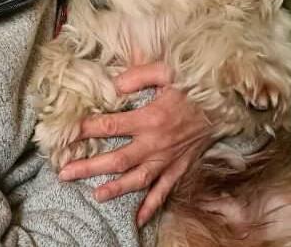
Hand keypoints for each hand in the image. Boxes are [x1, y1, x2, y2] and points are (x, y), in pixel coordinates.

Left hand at [58, 62, 212, 225]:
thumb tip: (114, 84)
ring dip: (115, 189)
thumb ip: (138, 75)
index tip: (67, 133)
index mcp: (150, 118)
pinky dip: (151, 207)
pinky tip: (138, 220)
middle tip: (65, 172)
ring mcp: (168, 159)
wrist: (226, 103)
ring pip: (137, 180)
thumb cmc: (193, 83)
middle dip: (89, 166)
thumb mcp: (165, 70)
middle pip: (117, 159)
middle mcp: (156, 143)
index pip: (111, 125)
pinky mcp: (180, 167)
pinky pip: (164, 191)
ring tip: (95, 195)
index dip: (87, 129)